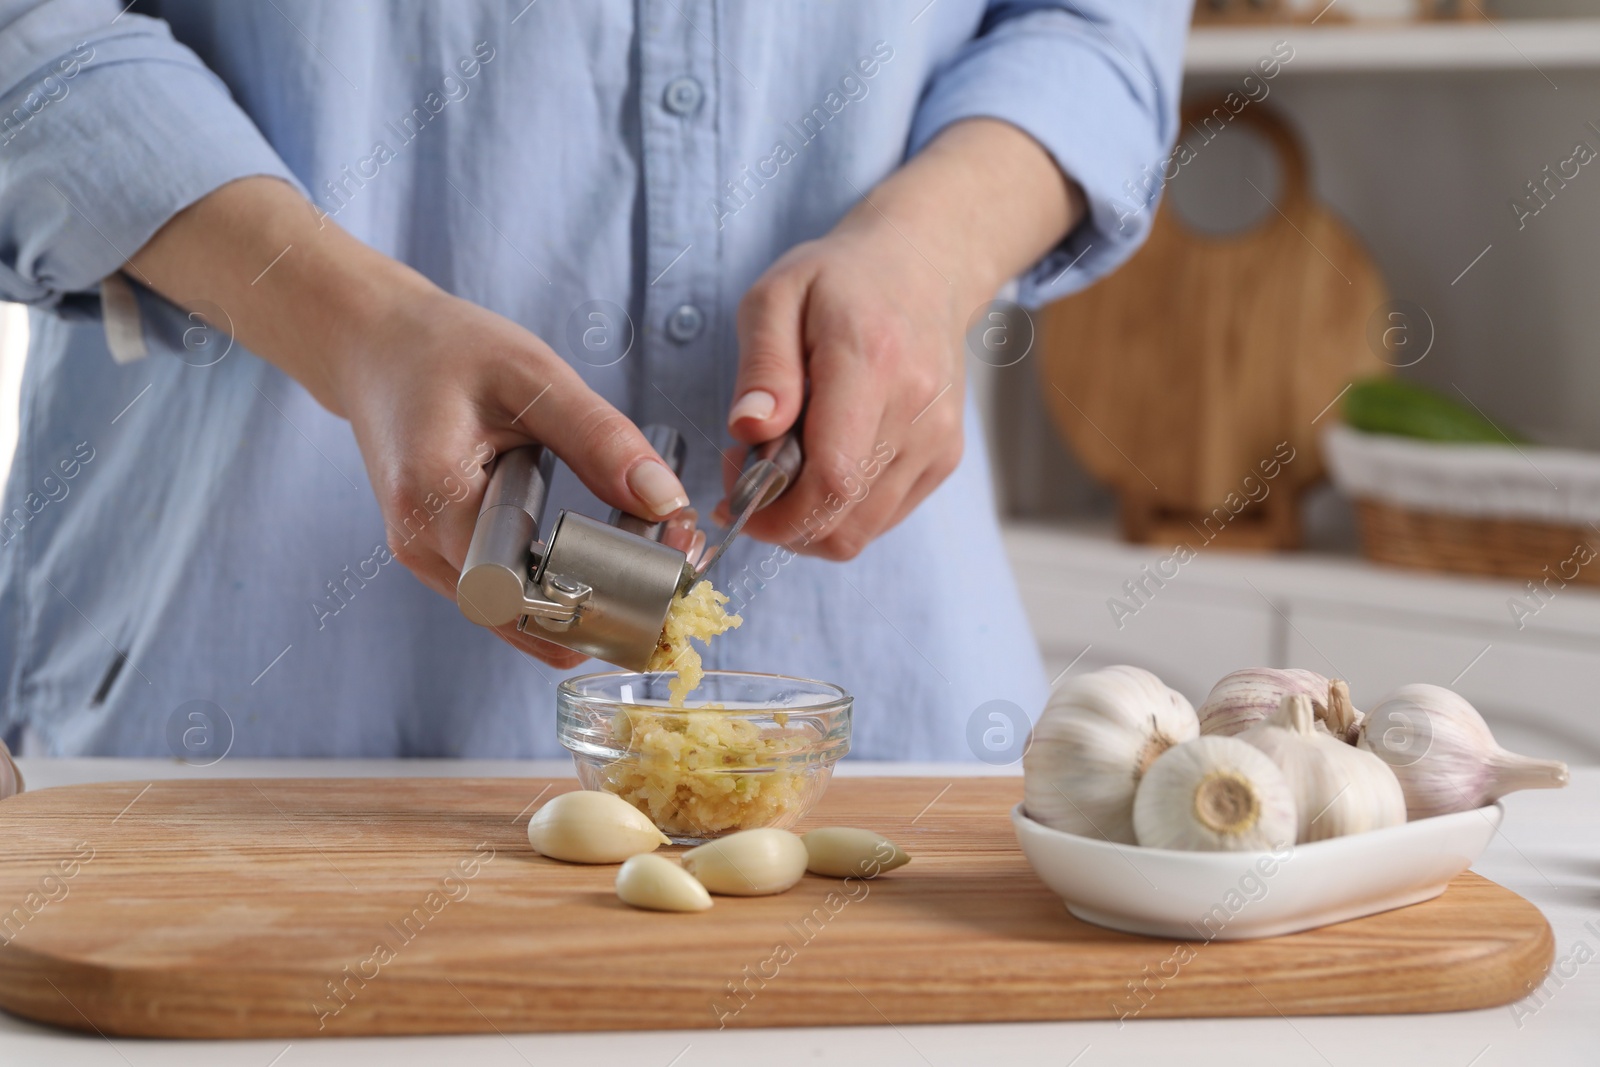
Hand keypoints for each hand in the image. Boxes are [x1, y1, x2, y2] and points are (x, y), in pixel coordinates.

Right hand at [334, 286, 693, 666]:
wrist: (373, 345)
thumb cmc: (445, 349)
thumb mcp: (533, 375)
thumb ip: (599, 438)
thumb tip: (665, 502)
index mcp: (436, 500)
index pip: (524, 594)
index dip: (596, 596)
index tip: (660, 569)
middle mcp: (421, 545)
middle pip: (526, 619)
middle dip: (604, 606)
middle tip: (672, 563)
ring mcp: (424, 559)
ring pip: (518, 619)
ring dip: (583, 602)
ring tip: (645, 550)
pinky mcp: (438, 557)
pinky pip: (506, 597)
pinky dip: (556, 586)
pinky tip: (600, 553)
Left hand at [718, 225, 966, 559]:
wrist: (924, 269)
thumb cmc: (841, 280)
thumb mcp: (776, 297)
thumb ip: (763, 367)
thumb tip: (749, 431)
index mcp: (871, 363)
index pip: (833, 478)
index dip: (775, 512)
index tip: (735, 499)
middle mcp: (916, 410)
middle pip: (844, 521)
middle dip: (782, 523)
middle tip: (750, 479)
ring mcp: (937, 440)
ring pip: (862, 531)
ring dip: (810, 520)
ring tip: (785, 467)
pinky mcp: (944, 458)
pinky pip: (882, 518)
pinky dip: (841, 510)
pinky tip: (822, 464)